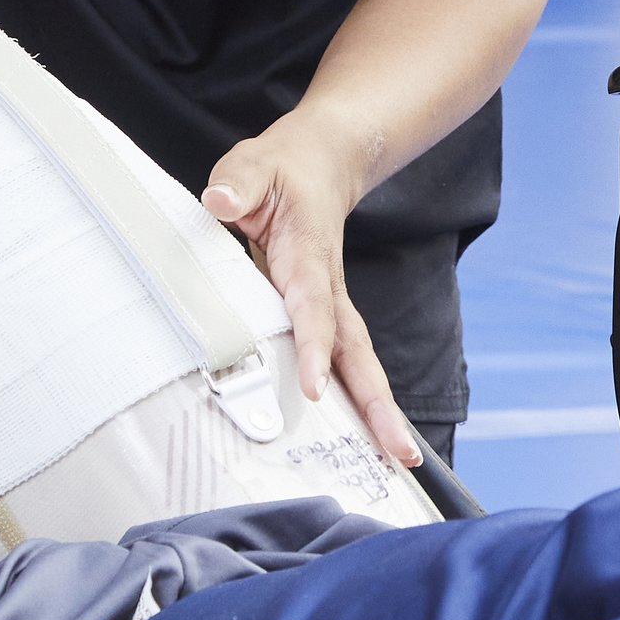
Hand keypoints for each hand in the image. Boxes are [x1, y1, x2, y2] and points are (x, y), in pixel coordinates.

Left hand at [202, 110, 421, 463]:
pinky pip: (346, 365)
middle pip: (358, 353)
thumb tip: (220, 201)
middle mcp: (327, 290)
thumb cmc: (280, 171)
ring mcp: (332, 306)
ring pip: (359, 364)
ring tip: (400, 458)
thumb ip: (238, 185)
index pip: (312, 308)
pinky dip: (360, 403)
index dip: (312, 347)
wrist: (320, 162)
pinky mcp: (328, 318)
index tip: (312, 386)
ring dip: (379, 411)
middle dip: (379, 403)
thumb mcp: (251, 166)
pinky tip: (367, 441)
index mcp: (307, 258)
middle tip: (400, 450)